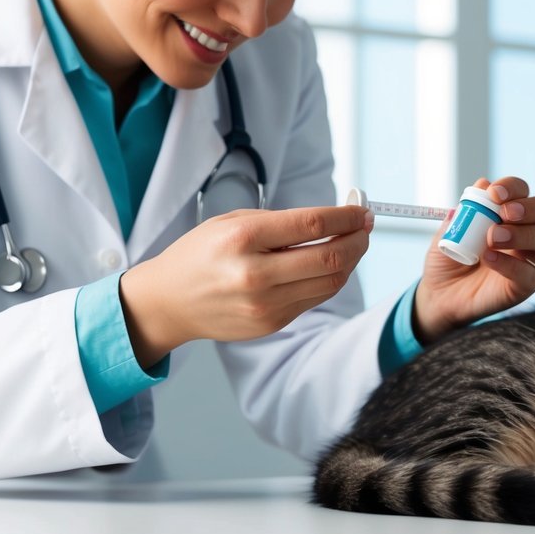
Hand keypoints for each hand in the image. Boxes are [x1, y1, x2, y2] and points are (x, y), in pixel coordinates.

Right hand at [119, 205, 371, 366]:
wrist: (169, 302)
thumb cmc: (201, 254)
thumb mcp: (232, 222)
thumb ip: (281, 222)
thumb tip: (333, 219)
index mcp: (243, 238)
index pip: (312, 224)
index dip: (346, 216)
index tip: (361, 210)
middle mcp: (255, 274)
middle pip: (330, 256)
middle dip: (358, 239)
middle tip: (365, 227)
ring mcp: (264, 304)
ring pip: (330, 281)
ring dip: (350, 260)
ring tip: (353, 244)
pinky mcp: (271, 323)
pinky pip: (314, 298)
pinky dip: (330, 279)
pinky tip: (330, 264)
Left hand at [412, 177, 534, 343]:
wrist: (440, 293)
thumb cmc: (449, 257)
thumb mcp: (451, 230)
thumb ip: (467, 210)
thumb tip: (483, 184)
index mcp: (511, 214)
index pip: (524, 192)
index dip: (513, 187)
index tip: (494, 193)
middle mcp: (528, 233)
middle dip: (530, 207)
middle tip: (504, 213)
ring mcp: (531, 259)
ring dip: (524, 233)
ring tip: (492, 237)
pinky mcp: (526, 285)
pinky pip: (530, 272)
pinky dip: (510, 263)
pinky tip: (488, 258)